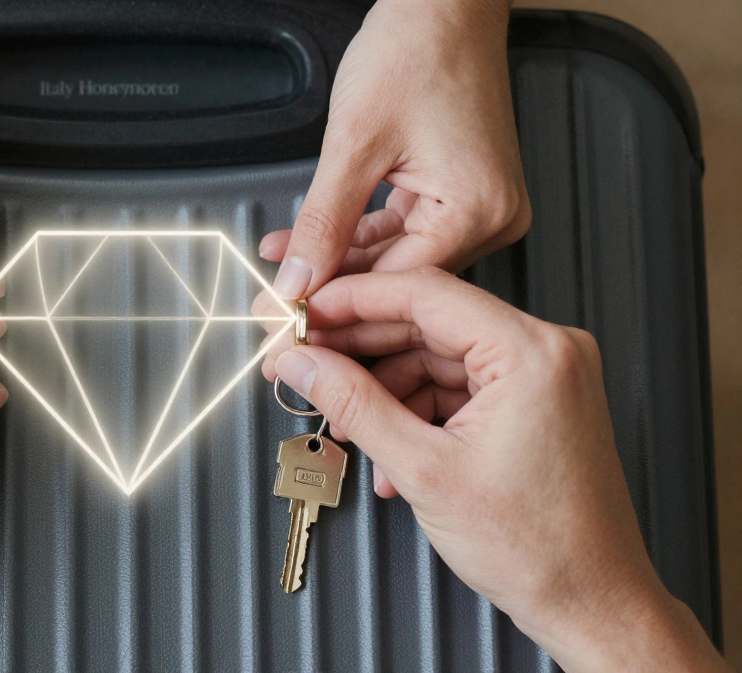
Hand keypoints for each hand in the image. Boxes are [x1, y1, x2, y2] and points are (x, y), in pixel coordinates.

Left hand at [267, 0, 532, 304]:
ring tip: (284, 271)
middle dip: (333, 283)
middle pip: (400, 273)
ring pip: (397, 253)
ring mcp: (481, 204)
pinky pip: (404, 226)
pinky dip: (356, 231)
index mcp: (479, 209)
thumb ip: (322, 222)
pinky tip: (310, 241)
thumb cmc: (417, 47)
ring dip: (338, 257)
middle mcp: (493, 215)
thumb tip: (298, 280)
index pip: (400, 282)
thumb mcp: (353, 144)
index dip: (338, 303)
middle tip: (278, 302)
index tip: (289, 320)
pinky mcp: (462, 191)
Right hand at [272, 268, 725, 671]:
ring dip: (385, 388)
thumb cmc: (538, 547)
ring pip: (437, 356)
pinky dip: (416, 410)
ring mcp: (543, 375)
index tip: (306, 312)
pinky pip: (458, 385)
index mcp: (532, 352)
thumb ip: (354, 404)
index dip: (352, 299)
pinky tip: (386, 446)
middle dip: (361, 348)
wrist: (590, 603)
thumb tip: (305, 364)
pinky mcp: (535, 401)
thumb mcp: (423, 469)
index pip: (424, 292)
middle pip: (428, 321)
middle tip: (307, 361)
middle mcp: (546, 350)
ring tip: (345, 422)